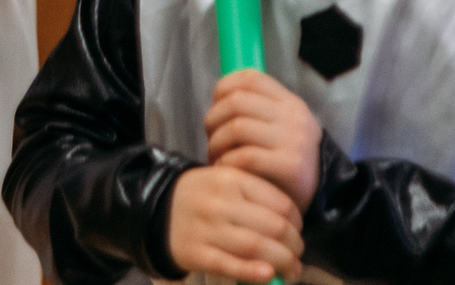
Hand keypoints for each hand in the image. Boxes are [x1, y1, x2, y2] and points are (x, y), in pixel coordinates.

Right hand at [165, 165, 302, 283]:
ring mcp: (207, 228)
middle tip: (298, 256)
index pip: (280, 204)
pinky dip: (253, 273)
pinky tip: (268, 276)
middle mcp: (221, 202)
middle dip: (294, 247)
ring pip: (256, 247)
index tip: (298, 232)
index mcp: (232, 179)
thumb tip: (292, 226)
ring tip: (292, 271)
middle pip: (273, 227)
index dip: (297, 222)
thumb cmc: (202, 196)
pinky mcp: (196, 253)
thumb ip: (256, 197)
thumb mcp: (226, 181)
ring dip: (283, 264)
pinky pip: (230, 265)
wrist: (157, 208)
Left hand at [204, 68, 322, 207]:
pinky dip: (226, 162)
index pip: (250, 78)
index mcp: (289, 102)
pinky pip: (245, 156)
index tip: (215, 106)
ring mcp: (293, 140)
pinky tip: (224, 169)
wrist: (320, 195)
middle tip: (210, 137)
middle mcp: (293, 116)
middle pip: (237, 101)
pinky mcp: (290, 165)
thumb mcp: (281, 127)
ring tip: (215, 156)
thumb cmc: (288, 160)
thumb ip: (258, 111)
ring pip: (237, 127)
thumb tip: (219, 100)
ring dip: (216, 143)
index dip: (224, 88)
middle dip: (214, 119)